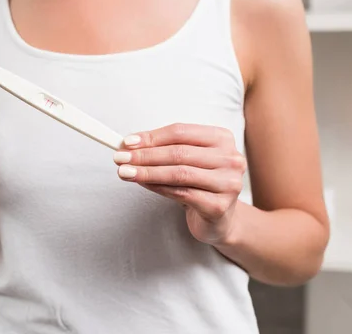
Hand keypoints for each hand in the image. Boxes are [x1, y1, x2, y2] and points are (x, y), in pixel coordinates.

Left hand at [113, 123, 246, 245]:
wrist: (219, 219)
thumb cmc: (199, 183)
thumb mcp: (186, 160)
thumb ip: (163, 149)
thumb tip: (130, 145)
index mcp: (222, 138)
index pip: (180, 132)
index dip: (151, 137)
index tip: (127, 142)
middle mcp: (230, 158)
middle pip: (179, 153)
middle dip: (145, 155)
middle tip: (120, 158)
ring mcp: (228, 183)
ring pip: (179, 173)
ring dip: (147, 172)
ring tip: (125, 172)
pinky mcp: (219, 206)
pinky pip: (182, 194)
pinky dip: (158, 188)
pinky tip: (143, 184)